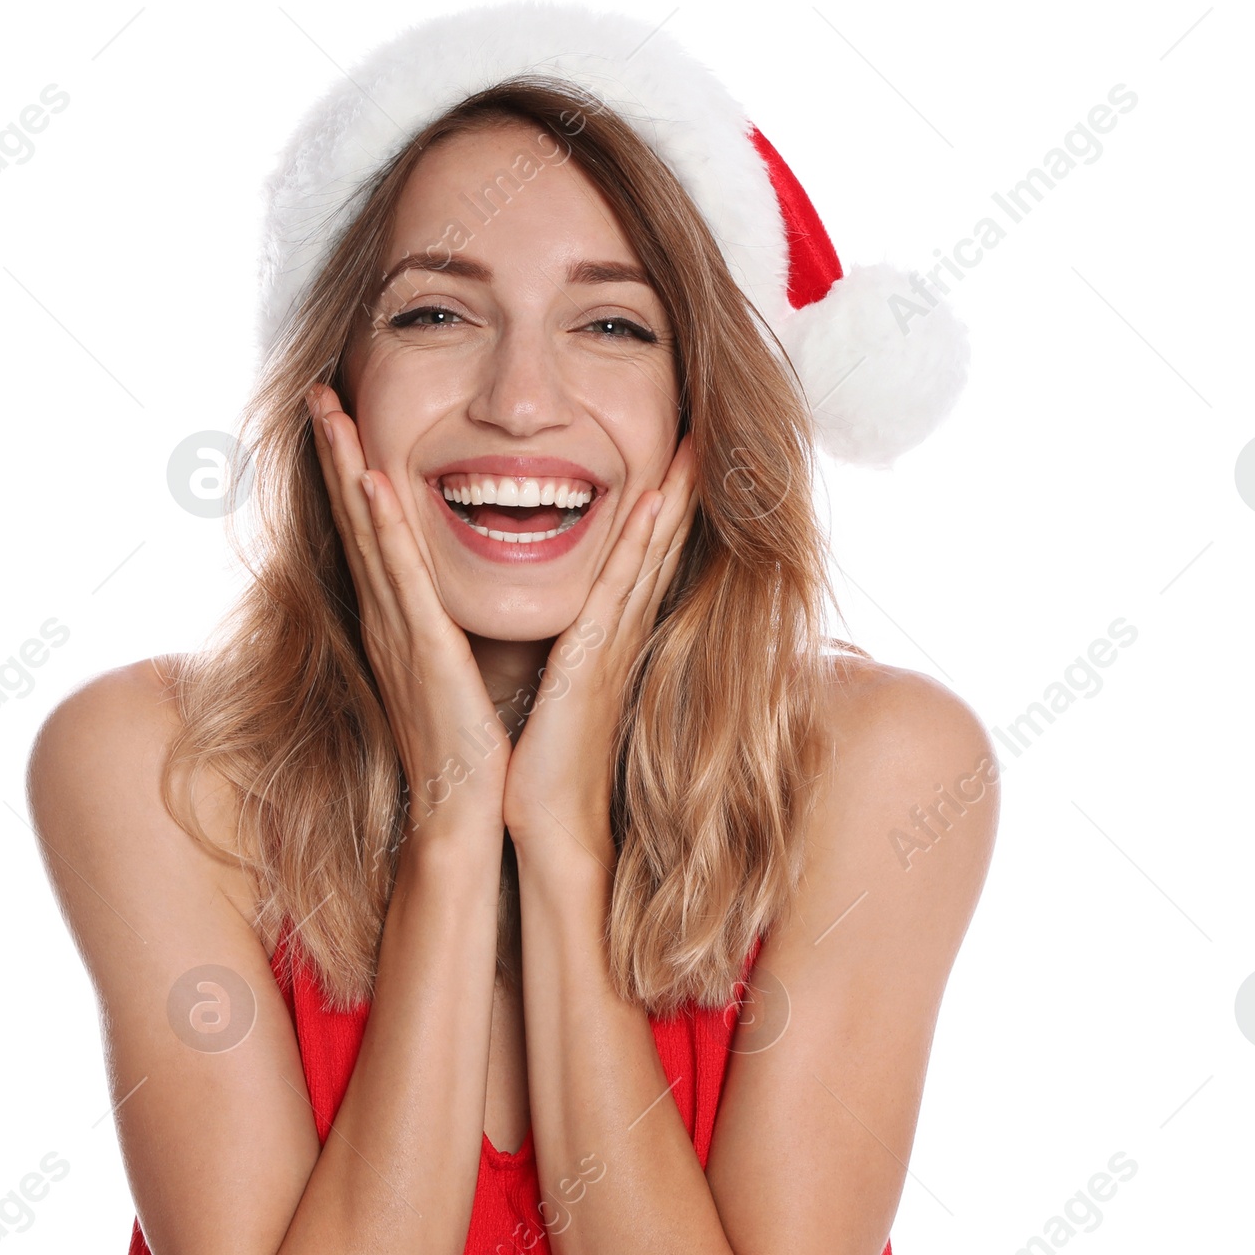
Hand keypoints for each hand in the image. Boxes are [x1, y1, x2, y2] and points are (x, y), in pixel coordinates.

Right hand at [306, 383, 509, 836]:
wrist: (469, 809)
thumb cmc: (473, 746)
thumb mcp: (459, 669)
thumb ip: (450, 627)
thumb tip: (458, 594)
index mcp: (401, 621)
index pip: (372, 531)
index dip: (354, 471)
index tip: (344, 417)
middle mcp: (388, 618)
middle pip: (356, 519)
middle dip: (338, 452)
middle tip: (318, 391)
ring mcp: (399, 633)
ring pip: (368, 535)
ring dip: (349, 469)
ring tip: (331, 412)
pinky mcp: (421, 652)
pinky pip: (400, 579)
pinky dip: (384, 529)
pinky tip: (373, 483)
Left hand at [501, 434, 699, 860]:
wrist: (548, 824)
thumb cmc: (546, 765)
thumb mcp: (559, 693)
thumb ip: (569, 657)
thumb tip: (566, 635)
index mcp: (608, 638)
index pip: (642, 557)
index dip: (664, 506)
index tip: (680, 455)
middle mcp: (621, 633)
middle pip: (660, 544)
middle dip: (683, 486)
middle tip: (709, 430)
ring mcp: (613, 643)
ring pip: (649, 553)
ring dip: (672, 496)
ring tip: (695, 443)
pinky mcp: (594, 659)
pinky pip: (619, 587)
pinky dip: (640, 543)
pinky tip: (653, 500)